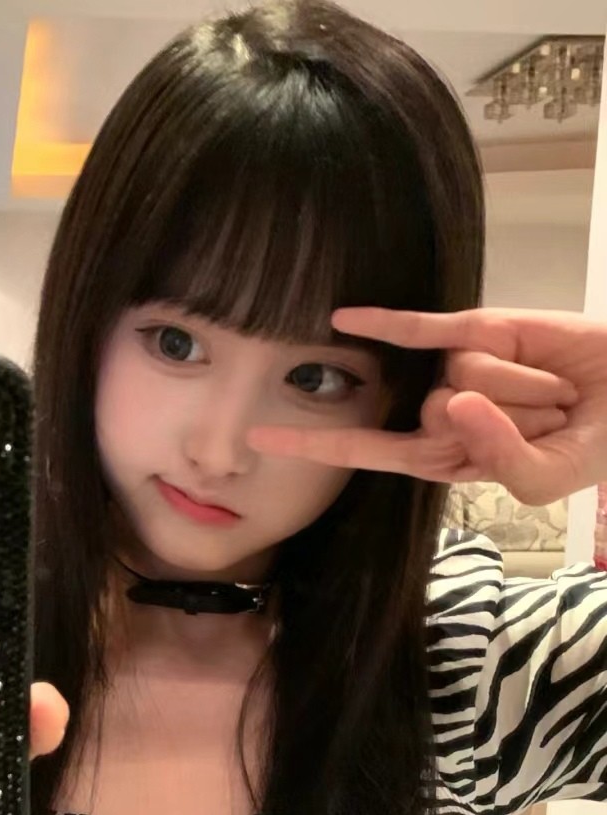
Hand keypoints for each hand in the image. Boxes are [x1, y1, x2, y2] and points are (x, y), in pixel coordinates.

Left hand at [248, 307, 606, 506]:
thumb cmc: (588, 446)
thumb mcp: (544, 479)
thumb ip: (499, 460)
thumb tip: (455, 400)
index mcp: (442, 457)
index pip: (365, 452)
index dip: (314, 445)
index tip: (258, 441)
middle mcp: (437, 411)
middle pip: (440, 413)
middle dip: (507, 418)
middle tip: (549, 418)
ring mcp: (453, 367)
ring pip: (462, 376)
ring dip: (524, 388)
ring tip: (554, 392)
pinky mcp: (477, 329)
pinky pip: (425, 326)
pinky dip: (389, 322)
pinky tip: (344, 316)